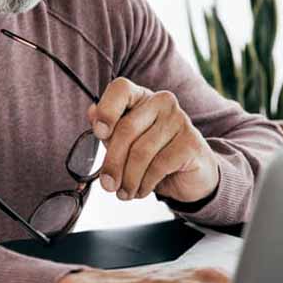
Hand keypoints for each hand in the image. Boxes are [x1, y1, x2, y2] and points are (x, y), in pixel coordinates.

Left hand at [87, 77, 219, 202]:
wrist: (190, 175)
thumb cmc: (153, 155)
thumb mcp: (125, 143)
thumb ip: (108, 129)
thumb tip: (92, 113)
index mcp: (142, 96)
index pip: (121, 89)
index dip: (107, 110)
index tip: (99, 133)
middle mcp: (162, 102)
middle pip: (126, 129)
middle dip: (113, 162)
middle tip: (107, 185)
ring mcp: (179, 120)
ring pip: (141, 152)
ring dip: (128, 179)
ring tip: (124, 193)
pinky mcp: (190, 142)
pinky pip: (158, 166)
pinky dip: (145, 183)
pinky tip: (142, 190)